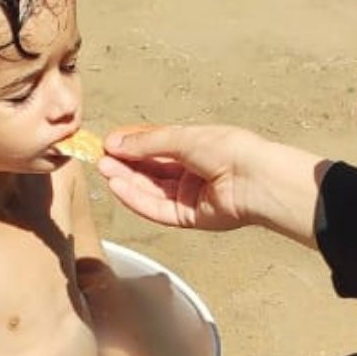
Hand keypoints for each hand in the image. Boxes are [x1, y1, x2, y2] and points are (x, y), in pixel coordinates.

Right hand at [98, 124, 329, 245]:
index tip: (108, 142)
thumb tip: (116, 143)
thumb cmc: (230, 150)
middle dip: (125, 163)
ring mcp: (189, 196)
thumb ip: (147, 143)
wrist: (255, 180)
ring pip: (151, 190)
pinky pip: (157, 209)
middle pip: (150, 170)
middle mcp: (191, 171)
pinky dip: (137, 199)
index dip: (131, 144)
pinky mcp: (188, 217)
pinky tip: (119, 187)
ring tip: (105, 170)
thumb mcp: (183, 138)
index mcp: (194, 147)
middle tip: (100, 157)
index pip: (155, 145)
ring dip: (127, 180)